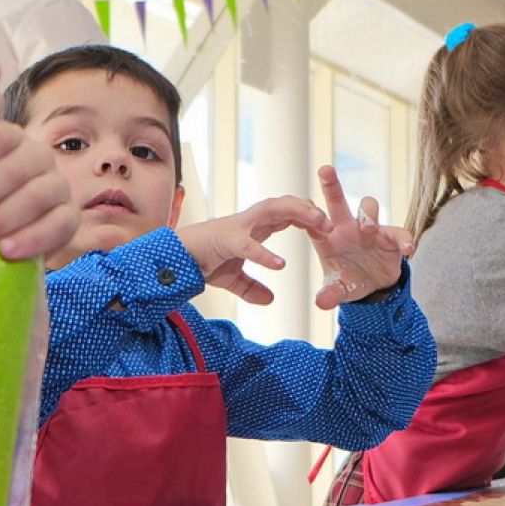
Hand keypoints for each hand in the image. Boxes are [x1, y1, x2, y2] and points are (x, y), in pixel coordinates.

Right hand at [177, 196, 327, 305]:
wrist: (174, 261)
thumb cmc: (202, 262)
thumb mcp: (233, 280)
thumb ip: (252, 288)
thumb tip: (269, 300)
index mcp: (253, 227)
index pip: (286, 215)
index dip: (308, 218)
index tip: (327, 227)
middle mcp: (248, 221)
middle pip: (284, 205)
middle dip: (308, 209)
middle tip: (331, 223)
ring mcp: (237, 227)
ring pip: (272, 210)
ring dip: (297, 214)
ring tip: (318, 224)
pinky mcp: (225, 240)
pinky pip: (248, 245)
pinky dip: (264, 254)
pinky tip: (280, 265)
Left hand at [309, 166, 414, 309]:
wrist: (375, 286)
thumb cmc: (349, 281)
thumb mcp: (339, 290)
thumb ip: (330, 294)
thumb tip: (321, 303)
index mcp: (327, 237)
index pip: (313, 221)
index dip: (311, 219)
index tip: (313, 223)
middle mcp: (346, 227)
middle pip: (337, 201)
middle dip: (331, 185)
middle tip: (324, 170)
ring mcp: (369, 229)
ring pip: (368, 208)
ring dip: (368, 214)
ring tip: (369, 229)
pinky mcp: (391, 237)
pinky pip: (399, 233)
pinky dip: (404, 239)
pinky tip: (407, 249)